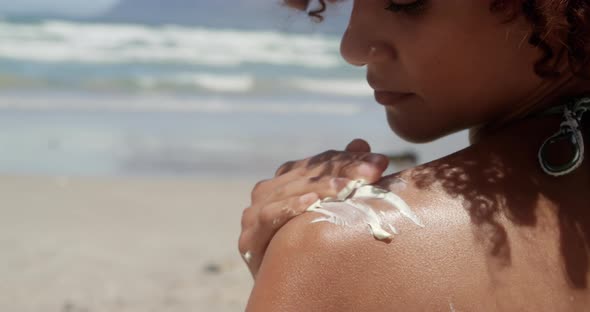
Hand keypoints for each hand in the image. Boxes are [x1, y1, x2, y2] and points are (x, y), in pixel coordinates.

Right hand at [238, 138, 389, 277]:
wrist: (291, 292)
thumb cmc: (313, 251)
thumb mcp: (332, 211)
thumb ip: (342, 176)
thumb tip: (360, 142)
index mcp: (285, 183)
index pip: (317, 163)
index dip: (348, 159)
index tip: (380, 162)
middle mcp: (266, 194)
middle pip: (306, 174)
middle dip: (342, 170)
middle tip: (375, 170)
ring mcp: (254, 216)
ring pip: (288, 190)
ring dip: (320, 186)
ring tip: (348, 186)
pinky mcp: (250, 239)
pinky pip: (269, 216)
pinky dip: (290, 207)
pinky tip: (311, 201)